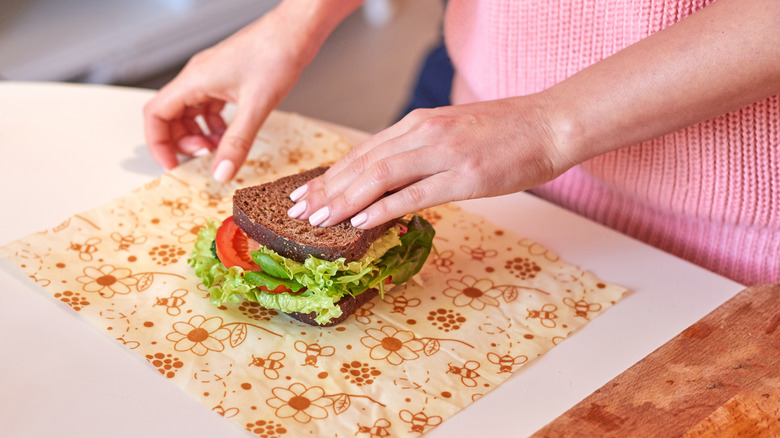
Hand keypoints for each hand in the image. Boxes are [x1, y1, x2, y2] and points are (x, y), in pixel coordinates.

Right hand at [143, 0, 360, 181]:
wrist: (296, 31)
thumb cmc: (275, 54)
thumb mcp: (256, 107)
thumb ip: (237, 143)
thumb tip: (221, 173)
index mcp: (194, 80)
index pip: (155, 114)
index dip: (158, 143)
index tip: (172, 165)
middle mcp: (197, 77)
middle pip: (169, 115)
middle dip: (182, 141)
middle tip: (204, 157)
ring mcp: (210, 77)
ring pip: (189, 112)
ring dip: (199, 135)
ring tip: (219, 149)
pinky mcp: (225, 78)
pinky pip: (208, 106)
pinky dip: (214, 125)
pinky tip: (231, 134)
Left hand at [286, 97, 573, 227]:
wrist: (551, 123)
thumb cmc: (508, 132)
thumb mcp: (455, 132)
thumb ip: (423, 150)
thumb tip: (395, 176)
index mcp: (420, 124)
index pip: (364, 151)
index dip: (331, 174)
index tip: (308, 191)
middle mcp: (424, 133)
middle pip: (363, 163)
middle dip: (327, 188)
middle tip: (298, 209)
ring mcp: (444, 153)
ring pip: (380, 176)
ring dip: (344, 199)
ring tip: (318, 218)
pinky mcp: (465, 175)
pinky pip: (415, 194)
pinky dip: (384, 207)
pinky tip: (361, 221)